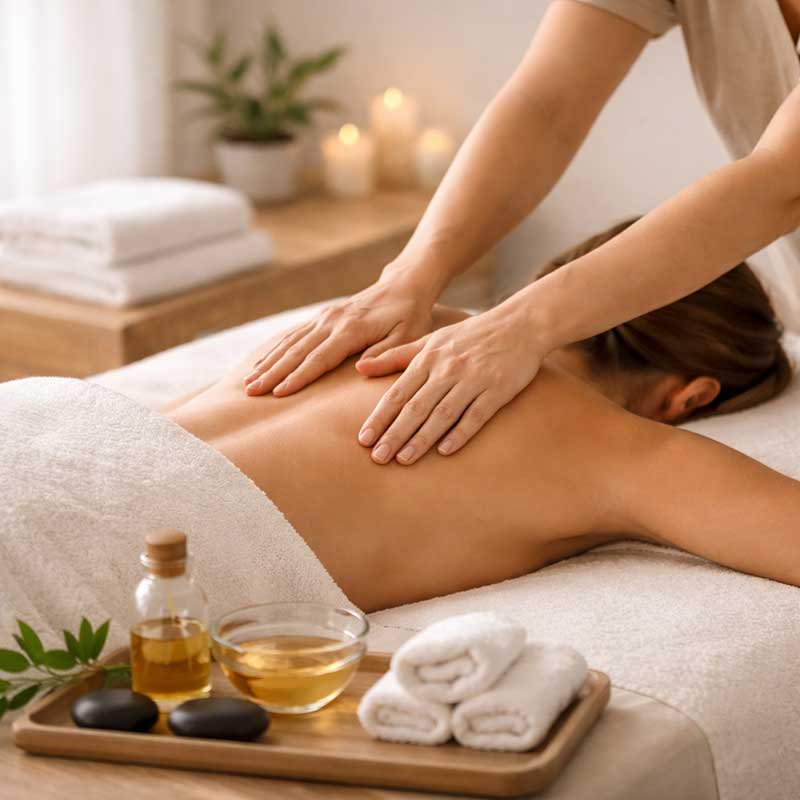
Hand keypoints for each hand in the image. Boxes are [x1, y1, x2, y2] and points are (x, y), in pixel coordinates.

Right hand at [244, 271, 435, 396]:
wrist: (403, 286)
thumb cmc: (409, 317)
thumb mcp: (408, 336)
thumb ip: (386, 353)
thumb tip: (359, 368)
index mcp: (352, 330)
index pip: (319, 358)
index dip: (298, 377)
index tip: (279, 393)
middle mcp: (332, 321)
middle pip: (296, 351)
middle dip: (272, 373)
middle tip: (251, 392)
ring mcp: (324, 318)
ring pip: (290, 343)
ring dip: (268, 363)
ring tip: (248, 383)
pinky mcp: (322, 317)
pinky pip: (293, 335)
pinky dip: (274, 350)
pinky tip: (260, 364)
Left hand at [355, 304, 543, 463]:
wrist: (519, 324)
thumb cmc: (470, 336)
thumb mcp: (430, 340)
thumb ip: (395, 356)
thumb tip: (359, 367)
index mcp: (428, 358)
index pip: (398, 393)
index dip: (380, 417)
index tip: (364, 439)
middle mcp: (447, 369)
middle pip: (416, 407)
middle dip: (395, 433)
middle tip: (378, 457)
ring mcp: (473, 379)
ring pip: (442, 414)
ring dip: (421, 438)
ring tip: (404, 459)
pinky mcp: (497, 389)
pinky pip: (475, 415)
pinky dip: (460, 433)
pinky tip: (444, 451)